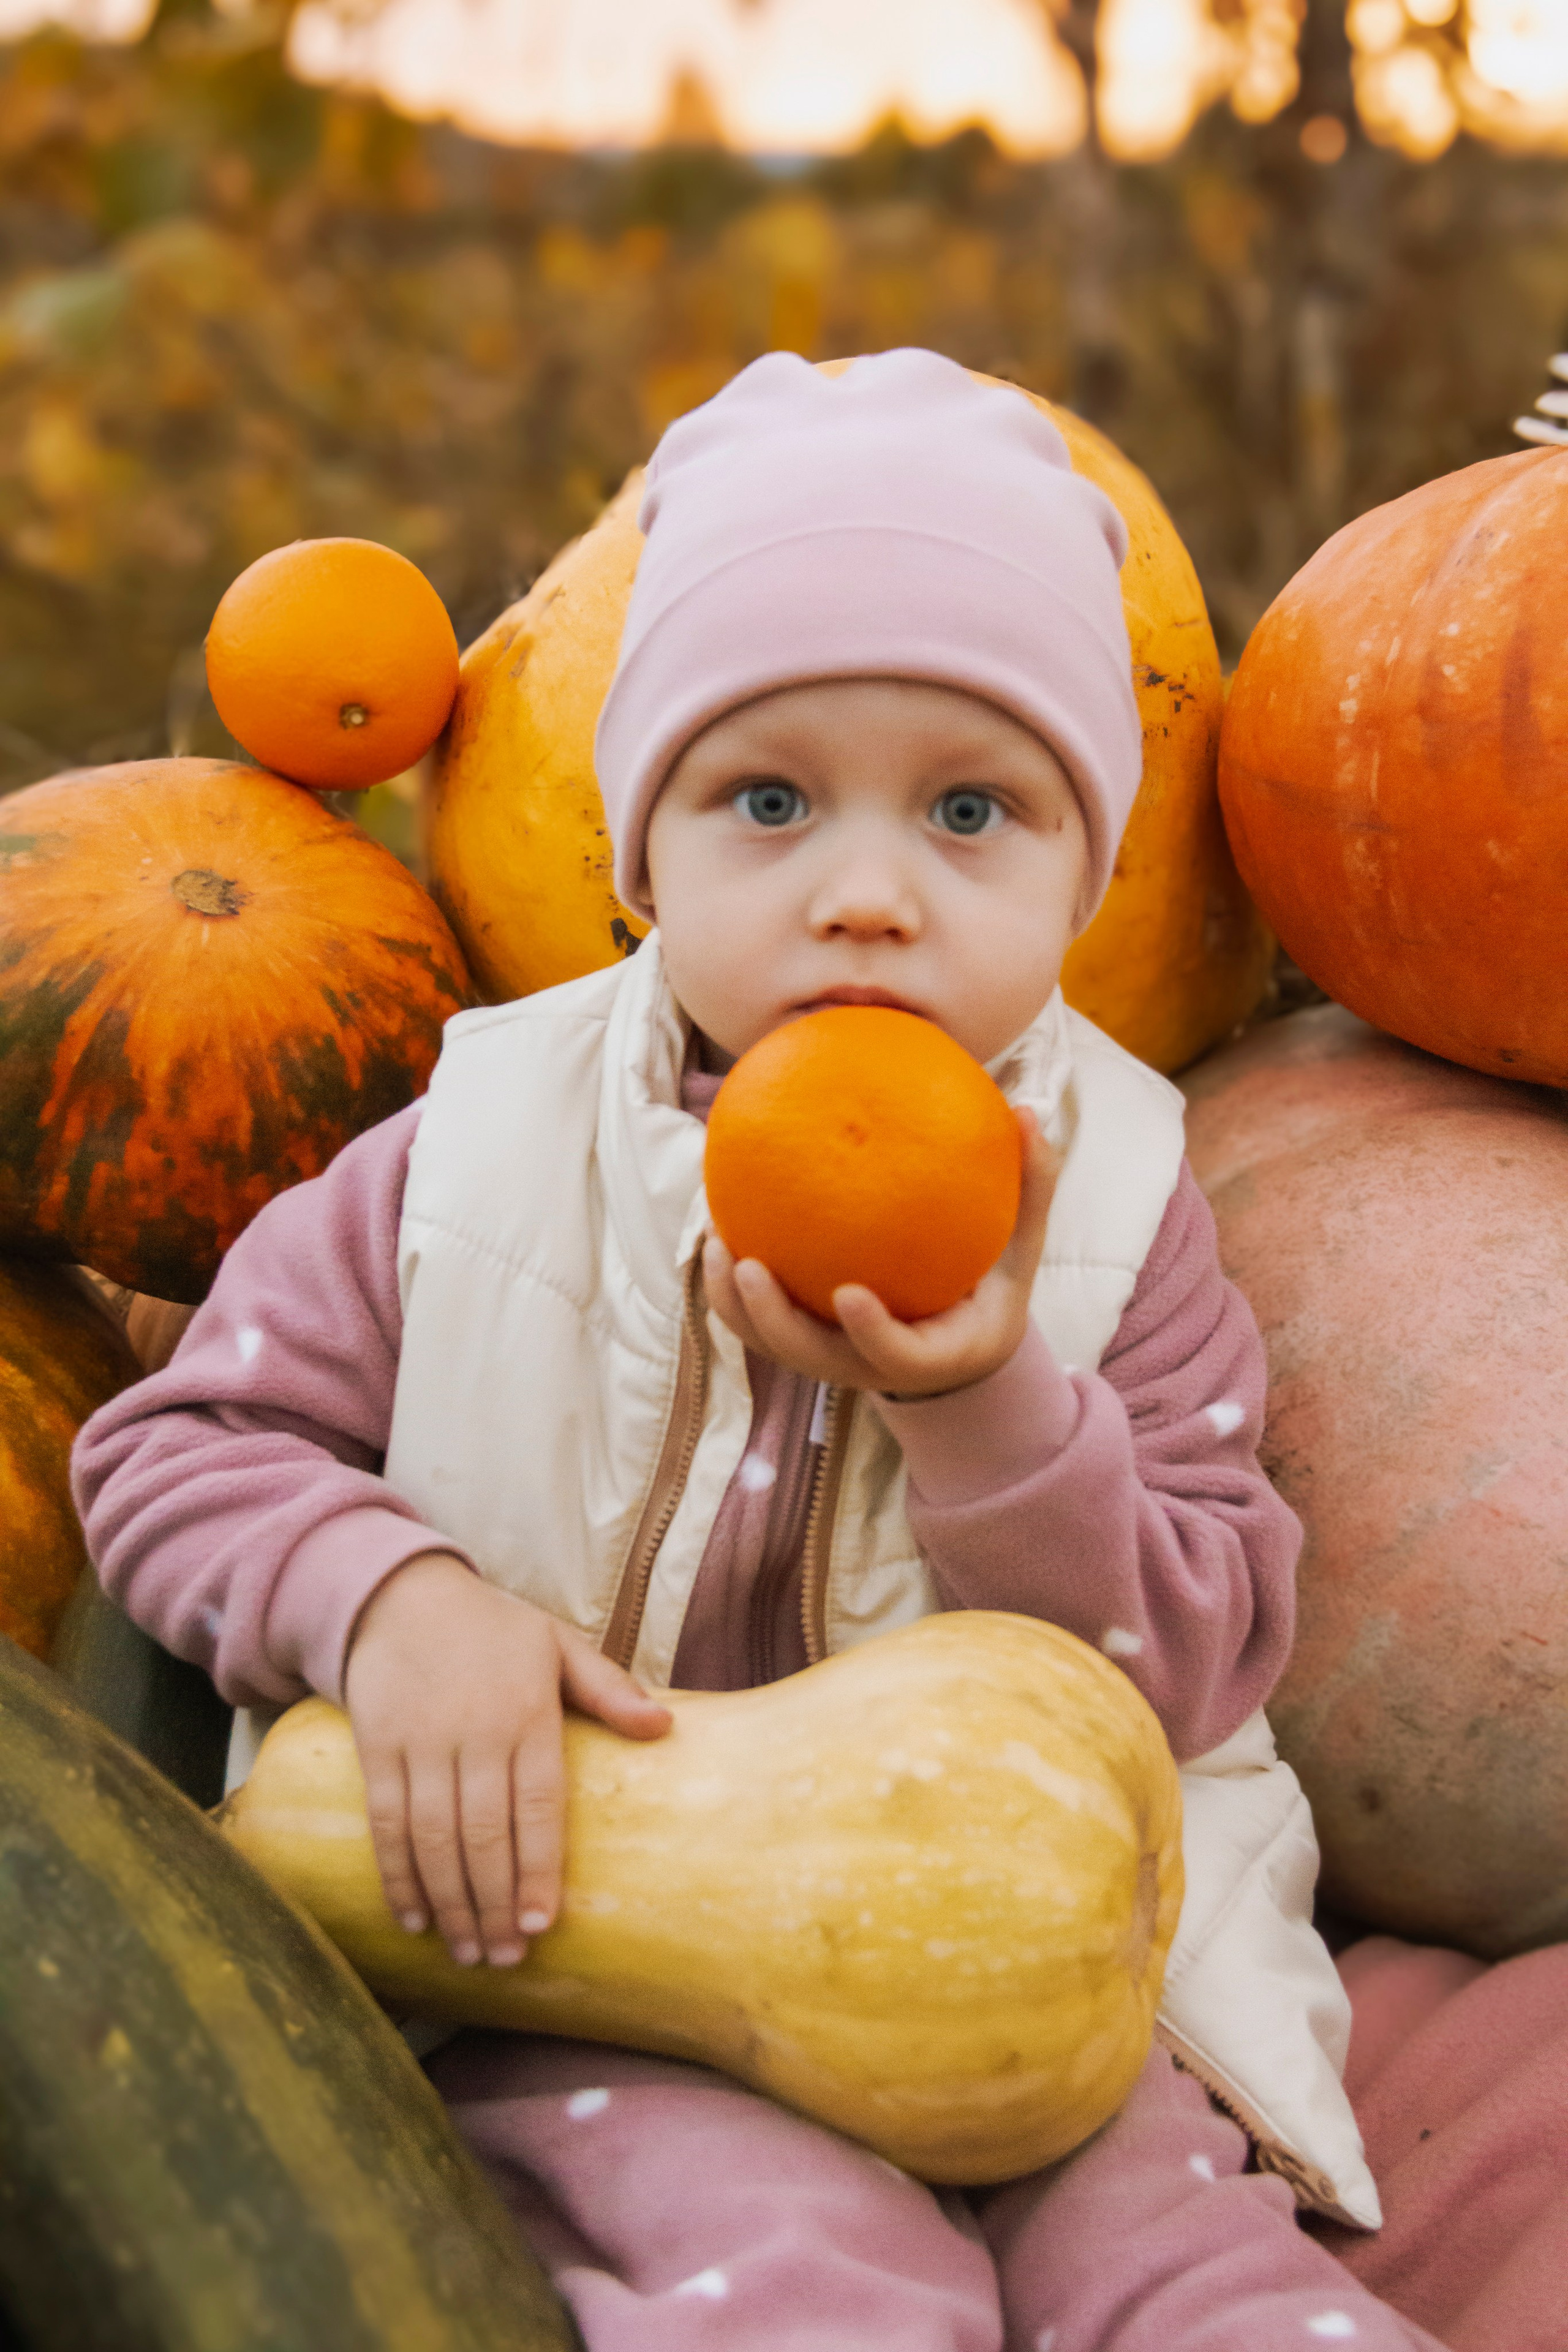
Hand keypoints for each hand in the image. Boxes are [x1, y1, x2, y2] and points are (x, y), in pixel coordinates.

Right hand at [342, 1555, 670, 1967]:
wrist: (400, 1596)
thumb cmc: (494, 1630)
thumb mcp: (558, 1644)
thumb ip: (610, 1689)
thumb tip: (664, 1729)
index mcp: (527, 1712)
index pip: (536, 1804)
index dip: (538, 1868)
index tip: (544, 1925)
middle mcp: (473, 1731)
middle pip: (482, 1834)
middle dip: (494, 1904)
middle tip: (506, 1958)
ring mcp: (420, 1741)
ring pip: (432, 1837)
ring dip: (449, 1903)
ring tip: (468, 1952)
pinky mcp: (376, 1747)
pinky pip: (386, 1822)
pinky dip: (397, 1876)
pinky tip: (414, 1918)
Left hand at [703, 1107, 1057, 1398]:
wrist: (956, 1356)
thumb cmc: (989, 1293)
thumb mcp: (1020, 1253)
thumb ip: (1029, 1190)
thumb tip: (1027, 1111)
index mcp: (926, 1354)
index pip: (890, 1352)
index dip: (867, 1331)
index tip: (848, 1293)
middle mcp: (868, 1367)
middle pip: (807, 1356)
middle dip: (771, 1318)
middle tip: (749, 1266)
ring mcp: (829, 1360)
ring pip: (768, 1343)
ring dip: (734, 1303)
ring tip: (716, 1238)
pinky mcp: (803, 1346)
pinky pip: (755, 1323)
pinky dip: (729, 1286)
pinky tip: (721, 1227)